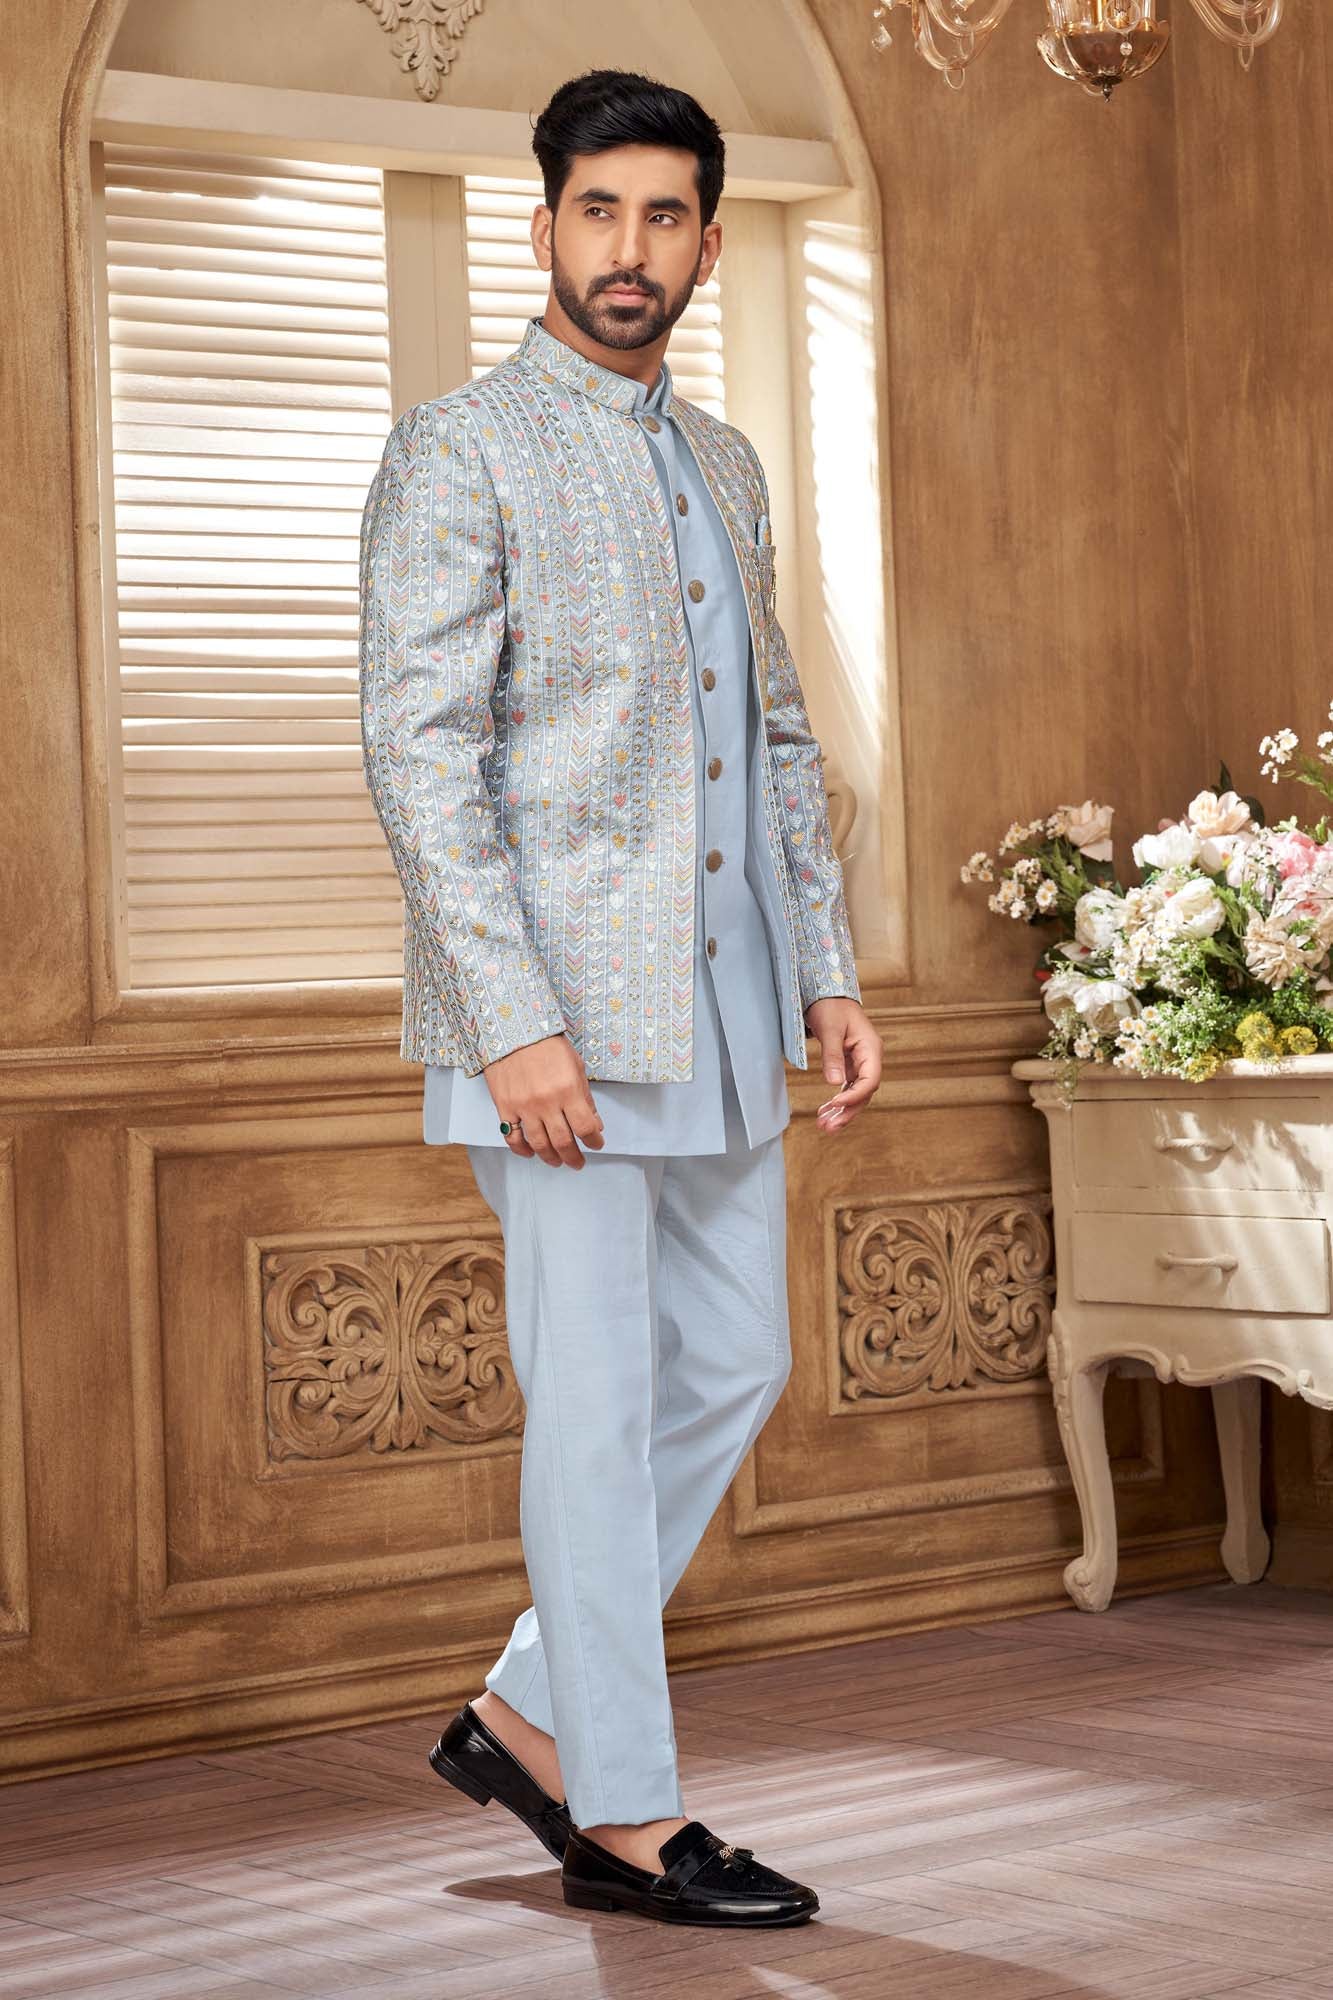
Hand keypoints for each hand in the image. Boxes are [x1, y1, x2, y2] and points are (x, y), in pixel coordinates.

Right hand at [483, 1033, 605, 1167]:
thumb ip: (585, 1097)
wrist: (513, 1031)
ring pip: (539, 1145)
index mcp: (568, 1090)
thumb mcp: (576, 1066)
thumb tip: (594, 1123)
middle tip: (578, 1163)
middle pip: (563, 1142)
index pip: (586, 1127)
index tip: (597, 1143)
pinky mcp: (505, 1108)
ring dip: (551, 1158)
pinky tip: (531, 1153)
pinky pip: (513, 1138)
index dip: (594, 1140)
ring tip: (558, 1162)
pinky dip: (523, 1150)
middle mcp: (547, 1102)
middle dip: (574, 1157)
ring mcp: (524, 1107)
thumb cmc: (547, 1045)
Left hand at [804, 998, 881, 1132]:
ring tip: (825, 1127)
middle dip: (848, 1112)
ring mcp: (860, 1063)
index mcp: (871, 1048)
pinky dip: (837, 1101)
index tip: (835, 1104)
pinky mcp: (849, 1065)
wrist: (827, 994)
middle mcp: (869, 1058)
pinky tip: (826, 1113)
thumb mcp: (829, 1029)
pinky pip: (847, 1088)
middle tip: (829, 1128)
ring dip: (842, 1111)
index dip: (854, 1096)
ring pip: (856, 1094)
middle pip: (864, 1093)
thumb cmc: (831, 1006)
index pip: (870, 1080)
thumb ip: (832, 1056)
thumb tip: (833, 1083)